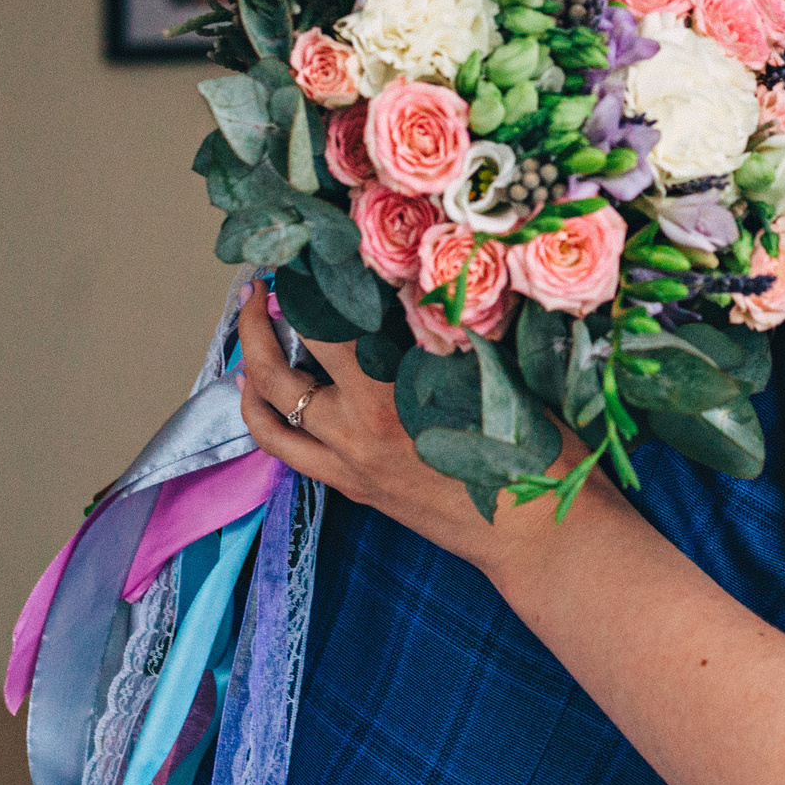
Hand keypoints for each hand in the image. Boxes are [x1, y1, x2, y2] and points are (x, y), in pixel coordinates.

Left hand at [233, 281, 599, 575]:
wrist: (536, 534)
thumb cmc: (531, 450)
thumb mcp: (495, 375)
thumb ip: (445, 332)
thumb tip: (414, 283)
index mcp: (390, 393)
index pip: (328, 323)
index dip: (308, 282)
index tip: (305, 251)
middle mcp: (356, 429)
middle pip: (280, 366)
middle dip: (260, 317)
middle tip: (260, 283)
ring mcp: (348, 463)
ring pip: (268, 412)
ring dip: (249, 365)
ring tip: (249, 328)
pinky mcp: (352, 487)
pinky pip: (286, 450)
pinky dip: (263, 416)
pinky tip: (260, 391)